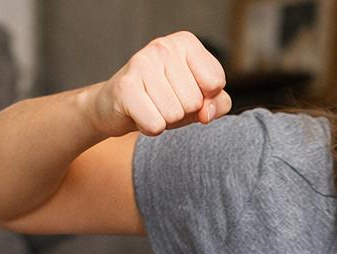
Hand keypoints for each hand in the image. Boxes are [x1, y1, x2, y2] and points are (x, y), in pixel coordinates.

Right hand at [87, 31, 231, 137]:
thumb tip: (206, 112)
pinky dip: (150, 128)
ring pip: (175, 114)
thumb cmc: (164, 99)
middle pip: (194, 101)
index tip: (186, 93)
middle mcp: (164, 46)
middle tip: (165, 102)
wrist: (118, 105)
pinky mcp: (126, 87)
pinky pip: (156, 125)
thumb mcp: (199, 99)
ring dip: (165, 120)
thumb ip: (219, 103)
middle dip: (183, 111)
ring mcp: (142, 63)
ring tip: (152, 107)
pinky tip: (140, 114)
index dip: (205, 99)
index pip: (215, 82)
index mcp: (186, 43)